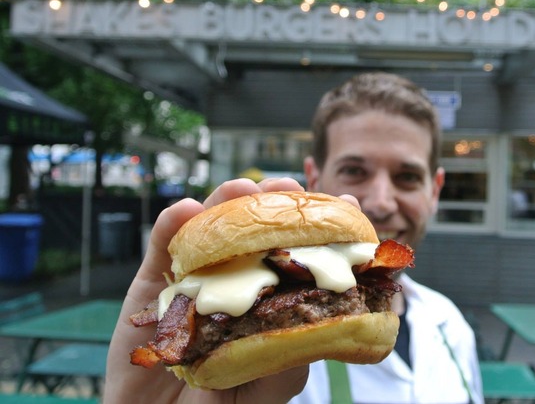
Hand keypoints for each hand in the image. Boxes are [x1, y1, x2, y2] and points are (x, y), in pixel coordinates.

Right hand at [105, 178, 308, 403]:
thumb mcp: (273, 385)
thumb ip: (294, 351)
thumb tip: (326, 316)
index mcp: (269, 299)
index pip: (300, 253)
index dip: (321, 225)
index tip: (345, 205)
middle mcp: (235, 281)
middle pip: (256, 230)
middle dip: (273, 202)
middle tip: (286, 188)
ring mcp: (194, 280)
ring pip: (211, 229)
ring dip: (224, 202)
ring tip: (239, 189)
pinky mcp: (151, 288)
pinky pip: (160, 250)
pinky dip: (171, 226)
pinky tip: (184, 210)